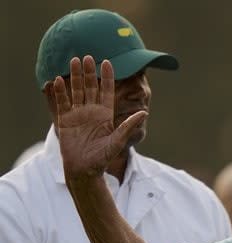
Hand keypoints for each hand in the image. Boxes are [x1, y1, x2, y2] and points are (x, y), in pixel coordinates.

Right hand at [48, 56, 146, 180]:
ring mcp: (77, 115)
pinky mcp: (65, 121)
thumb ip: (128, 126)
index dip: (107, 77)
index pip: (106, 91)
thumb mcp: (117, 141)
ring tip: (74, 61)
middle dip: (89, 72)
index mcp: (105, 115)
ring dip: (74, 77)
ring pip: (76, 91)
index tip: (107, 62)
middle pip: (90, 88)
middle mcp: (91, 112)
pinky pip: (62, 103)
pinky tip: (58, 80)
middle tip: (87, 56)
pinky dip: (60, 92)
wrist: (84, 170)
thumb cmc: (102, 158)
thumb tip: (144, 113)